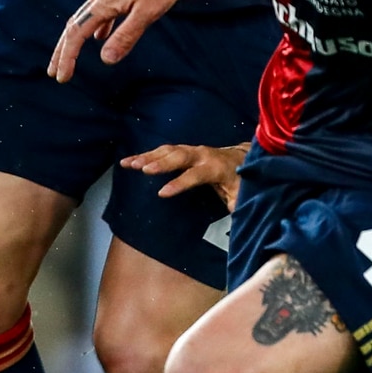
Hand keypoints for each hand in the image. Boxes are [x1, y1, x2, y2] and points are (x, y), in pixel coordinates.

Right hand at [47, 0, 183, 81]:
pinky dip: (95, 26)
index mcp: (105, 3)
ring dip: (76, 39)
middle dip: (62, 50)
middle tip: (54, 72)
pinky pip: (100, 10)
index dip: (68, 58)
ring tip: (72, 56)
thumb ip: (126, 36)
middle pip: (73, 26)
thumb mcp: (147, 13)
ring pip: (85, 17)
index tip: (62, 78)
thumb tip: (105, 61)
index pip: (77, 35)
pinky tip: (100, 36)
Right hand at [123, 142, 247, 210]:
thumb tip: (236, 222)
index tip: (162, 193)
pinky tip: (129, 160)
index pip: (196, 175)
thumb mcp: (243, 195)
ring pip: (167, 151)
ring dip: (147, 157)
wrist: (242, 156)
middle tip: (142, 168)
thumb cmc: (240, 179)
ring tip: (128, 164)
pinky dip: (145, 155)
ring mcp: (192, 150)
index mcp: (216, 167)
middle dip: (160, 163)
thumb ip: (236, 206)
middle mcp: (202, 155)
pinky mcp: (183, 150)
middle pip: (179, 156)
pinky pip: (162, 151)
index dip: (180, 183)